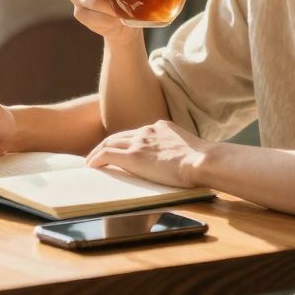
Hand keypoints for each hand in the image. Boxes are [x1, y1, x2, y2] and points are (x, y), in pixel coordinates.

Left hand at [85, 120, 211, 187]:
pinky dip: (96, 159)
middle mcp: (148, 130)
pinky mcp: (133, 156)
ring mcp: (140, 142)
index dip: (125, 142)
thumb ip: (178, 151)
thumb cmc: (203, 163)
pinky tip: (91, 167)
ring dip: (97, 152)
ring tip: (91, 163)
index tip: (120, 149)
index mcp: (162, 127)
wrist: (202, 161)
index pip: (137, 133)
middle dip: (107, 145)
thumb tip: (180, 164)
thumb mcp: (189, 150)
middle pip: (119, 136)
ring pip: (109, 143)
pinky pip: (107, 154)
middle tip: (97, 155)